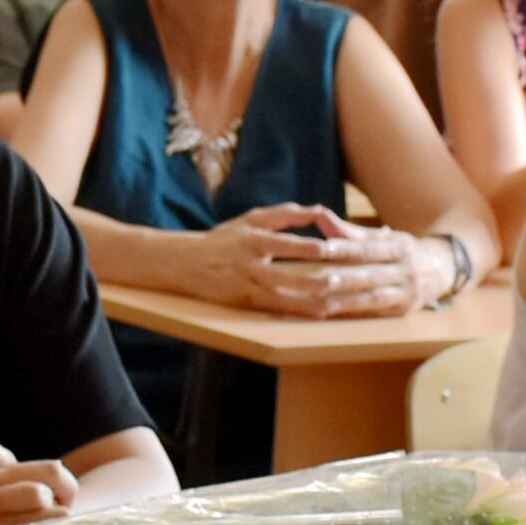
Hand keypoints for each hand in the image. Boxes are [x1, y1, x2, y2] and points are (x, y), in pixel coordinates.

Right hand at [205, 206, 421, 317]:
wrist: (186, 263)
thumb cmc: (225, 238)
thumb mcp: (251, 219)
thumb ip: (284, 214)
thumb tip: (317, 210)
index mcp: (252, 240)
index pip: (284, 244)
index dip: (309, 248)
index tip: (333, 249)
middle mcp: (250, 265)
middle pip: (285, 275)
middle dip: (313, 279)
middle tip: (340, 281)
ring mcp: (247, 287)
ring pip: (283, 297)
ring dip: (309, 301)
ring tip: (334, 302)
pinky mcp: (246, 303)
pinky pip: (276, 310)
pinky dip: (297, 312)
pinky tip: (317, 314)